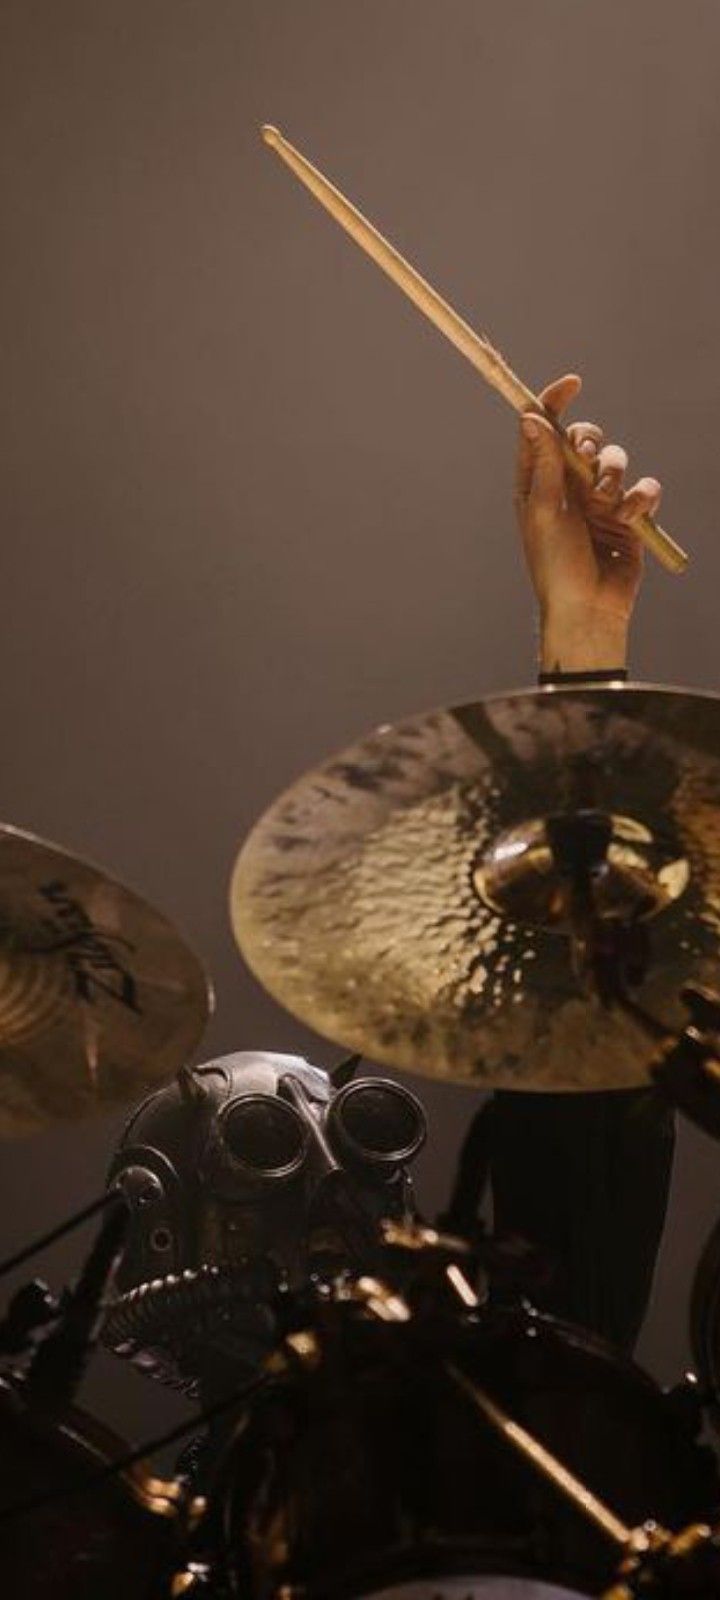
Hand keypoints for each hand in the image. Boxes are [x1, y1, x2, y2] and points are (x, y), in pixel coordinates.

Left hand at [515, 374, 661, 671]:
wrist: (587, 608)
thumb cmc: (554, 566)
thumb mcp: (542, 510)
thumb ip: (542, 463)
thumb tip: (529, 417)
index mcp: (538, 482)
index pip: (544, 429)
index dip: (555, 401)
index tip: (573, 382)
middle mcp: (568, 486)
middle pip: (585, 437)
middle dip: (591, 441)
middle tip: (587, 457)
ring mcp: (600, 501)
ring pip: (618, 459)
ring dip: (614, 475)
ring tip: (606, 504)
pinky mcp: (629, 517)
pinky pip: (645, 489)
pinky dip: (641, 499)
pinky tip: (630, 518)